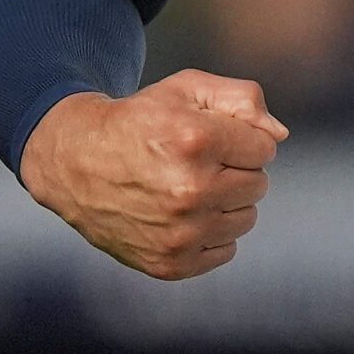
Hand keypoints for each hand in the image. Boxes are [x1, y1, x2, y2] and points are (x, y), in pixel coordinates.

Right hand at [18, 71, 288, 279]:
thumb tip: (278, 137)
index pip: (265, 149)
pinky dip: (211, 233)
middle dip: (236, 170)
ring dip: (226, 202)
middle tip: (198, 163)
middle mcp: (189, 190)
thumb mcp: (188, 89)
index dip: (242, 140)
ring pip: (246, 219)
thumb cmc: (140, 121)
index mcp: (196, 140)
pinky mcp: (170, 263)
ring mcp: (179, 232)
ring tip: (188, 188)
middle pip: (258, 185)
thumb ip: (244, 100)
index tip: (212, 138)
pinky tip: (182, 215)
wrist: (75, 162)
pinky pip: (225, 250)